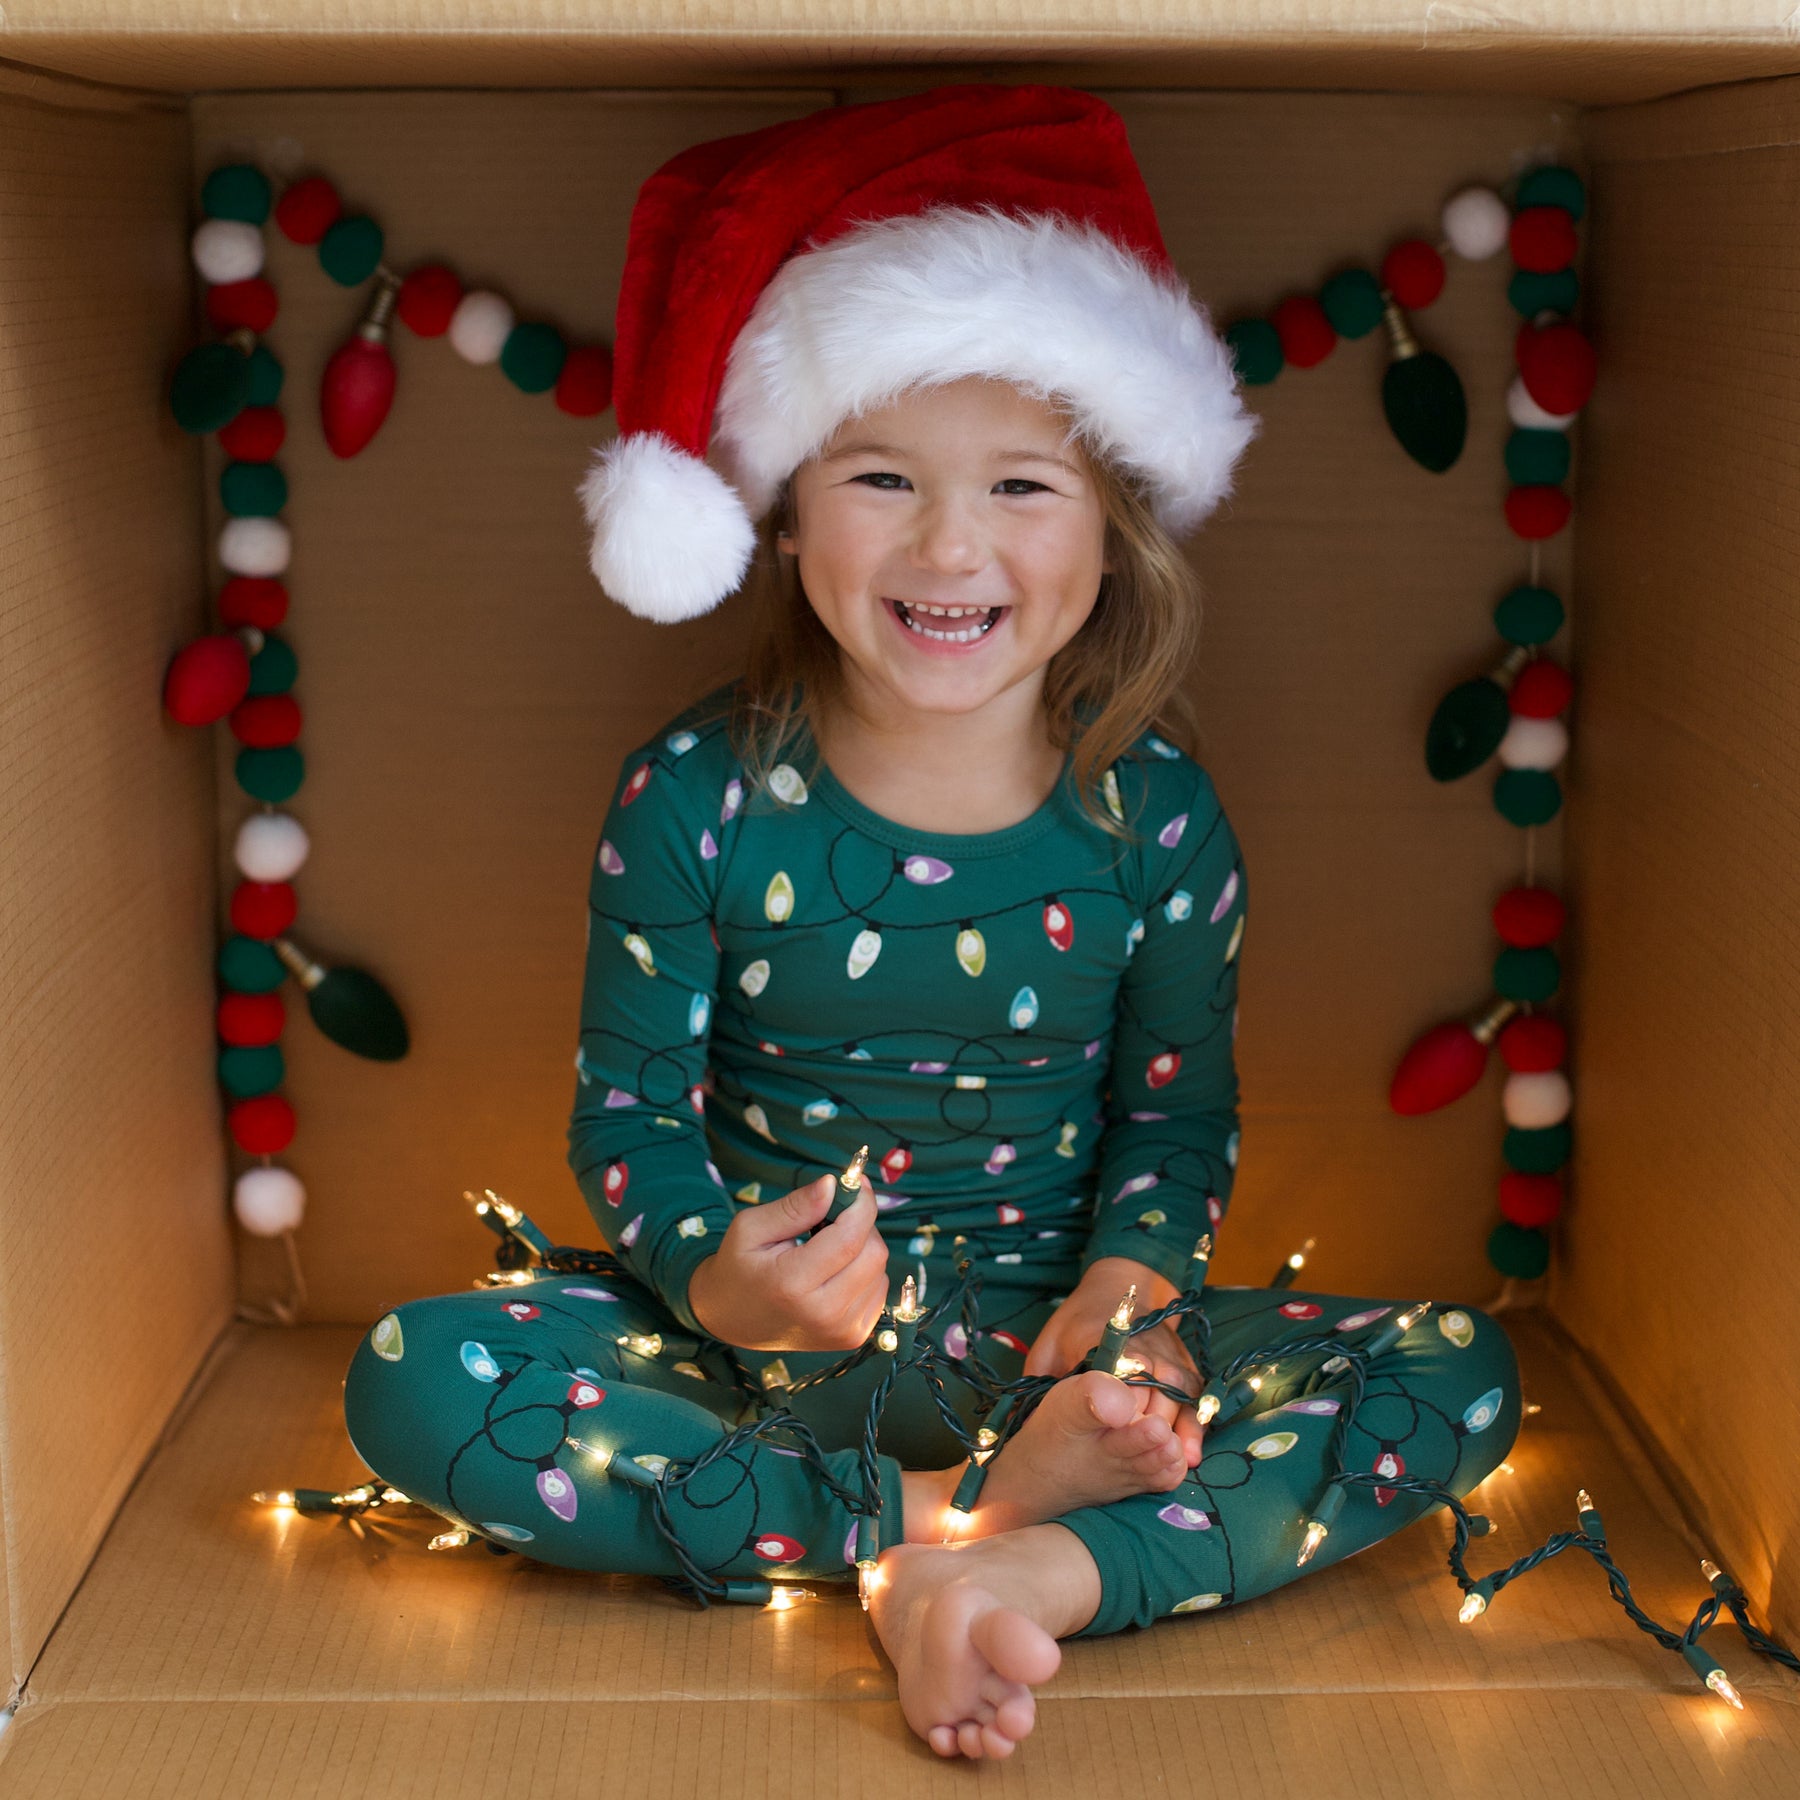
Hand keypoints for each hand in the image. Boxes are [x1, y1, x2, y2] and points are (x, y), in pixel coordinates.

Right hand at [686, 1174, 889, 1352]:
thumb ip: (795, 1206)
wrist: (732, 1321)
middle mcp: (823, 1314)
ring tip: (828, 1248)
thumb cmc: (739, 1268)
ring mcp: (841, 1331)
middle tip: (834, 1217)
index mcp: (792, 1284)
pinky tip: (836, 1271)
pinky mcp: (852, 1337)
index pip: (849, 1238)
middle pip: (873, 1253)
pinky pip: (878, 1288)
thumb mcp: (751, 1228)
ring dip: (862, 1247)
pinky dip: (864, 1271)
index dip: (861, 1204)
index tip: (856, 1183)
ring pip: (880, 1269)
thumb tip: (832, 1185)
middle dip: (861, 1224)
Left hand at [1023, 1257, 1206, 1467]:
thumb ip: (1038, 1383)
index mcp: (1106, 1347)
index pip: (1113, 1392)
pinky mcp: (1187, 1370)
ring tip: (1158, 1466)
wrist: (1119, 1287)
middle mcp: (1145, 1354)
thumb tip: (1015, 1422)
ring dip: (1167, 1439)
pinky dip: (1192, 1430)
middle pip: (1148, 1407)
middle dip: (1138, 1436)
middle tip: (1125, 1460)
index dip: (1110, 1421)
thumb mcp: (1049, 1347)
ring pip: (1175, 1408)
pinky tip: (1187, 1456)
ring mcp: (1170, 1362)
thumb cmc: (1078, 1322)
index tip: (1104, 1442)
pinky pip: (1195, 1404)